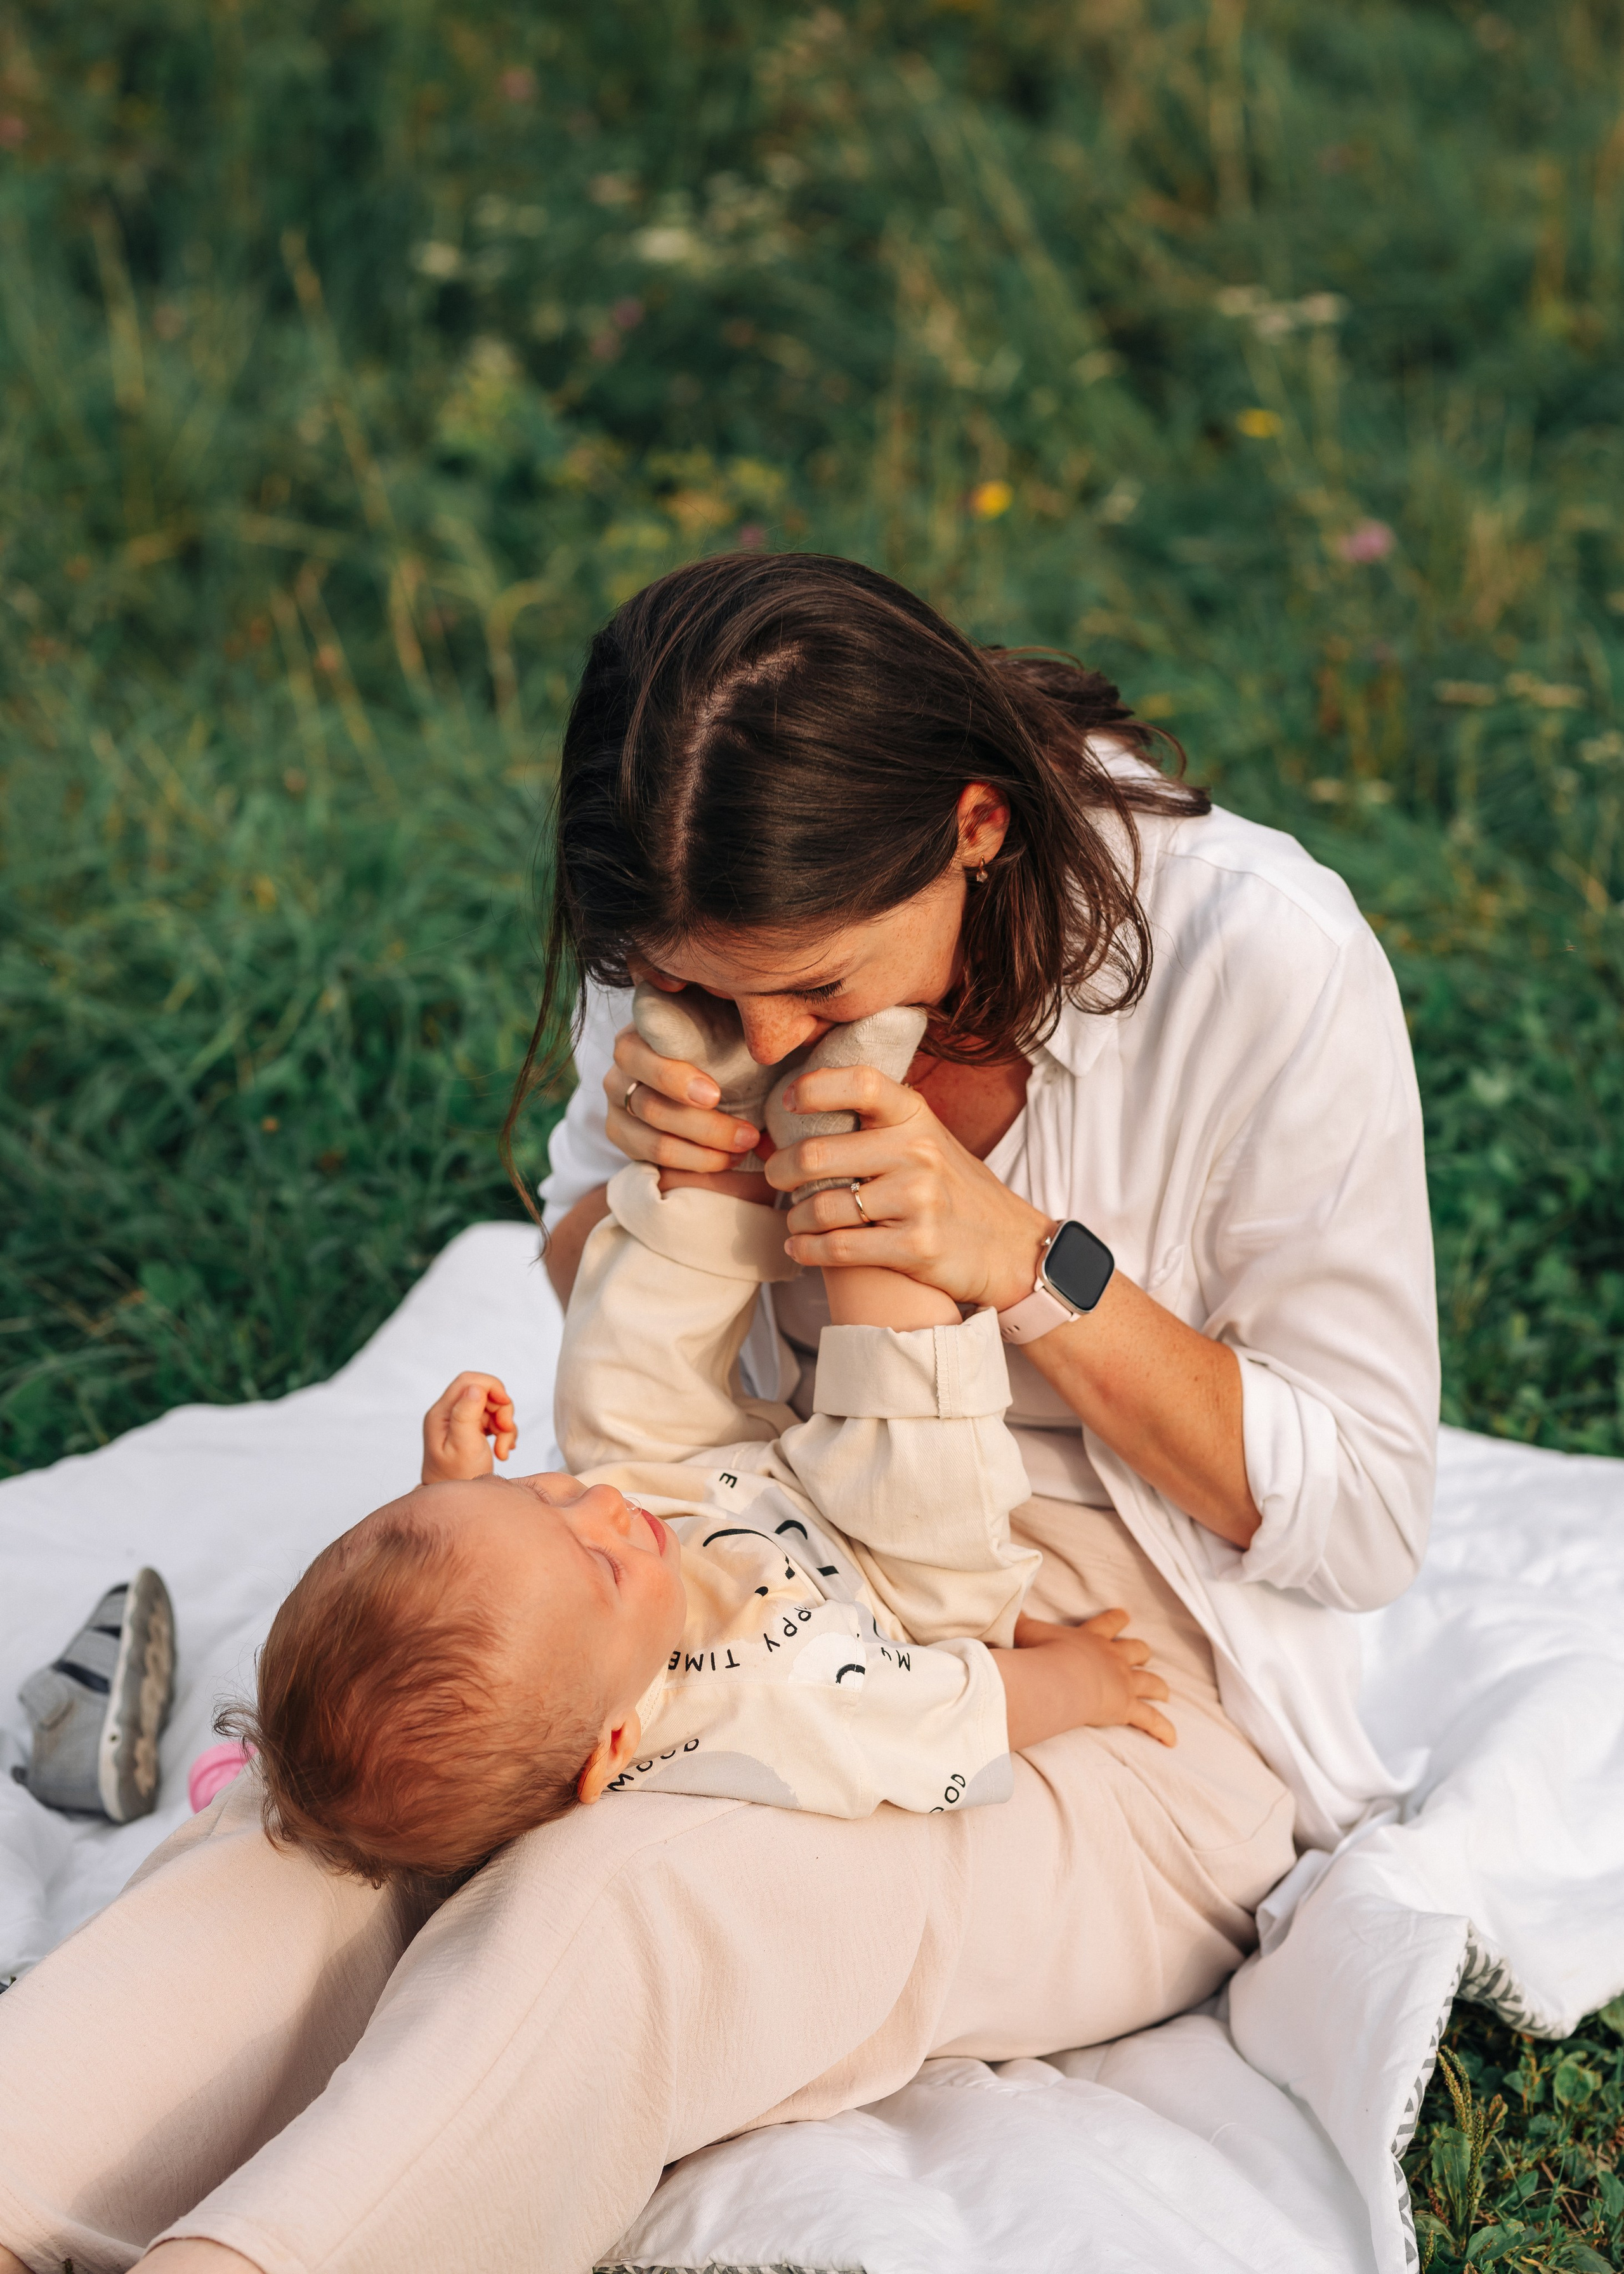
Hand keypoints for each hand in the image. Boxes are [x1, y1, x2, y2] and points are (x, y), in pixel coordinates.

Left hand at [422, 1372, 516, 1482]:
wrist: (458, 1505)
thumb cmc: (457, 1478)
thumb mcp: (463, 1446)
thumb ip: (466, 1414)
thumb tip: (475, 1387)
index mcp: (441, 1414)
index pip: (468, 1381)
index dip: (492, 1387)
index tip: (505, 1405)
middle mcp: (449, 1414)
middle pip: (484, 1392)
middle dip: (502, 1411)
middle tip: (504, 1435)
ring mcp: (460, 1422)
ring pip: (493, 1407)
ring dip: (505, 1426)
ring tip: (502, 1450)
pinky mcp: (471, 1430)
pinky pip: (494, 1420)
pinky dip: (504, 1433)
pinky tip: (502, 1451)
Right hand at [605, 1017, 765, 1175]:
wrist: (697, 1074)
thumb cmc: (713, 1044)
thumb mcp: (716, 1027)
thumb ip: (723, 1025)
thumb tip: (756, 1036)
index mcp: (635, 1038)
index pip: (639, 1058)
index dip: (674, 1079)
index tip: (715, 1095)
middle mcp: (618, 1074)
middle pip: (652, 1108)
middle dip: (706, 1127)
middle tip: (748, 1136)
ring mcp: (617, 1110)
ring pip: (656, 1143)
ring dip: (705, 1154)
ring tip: (744, 1150)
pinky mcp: (623, 1138)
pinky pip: (655, 1163)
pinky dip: (694, 1167)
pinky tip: (726, 1161)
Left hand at [764, 1065, 1050, 1309]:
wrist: (1010, 1247)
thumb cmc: (954, 1190)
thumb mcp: (928, 1139)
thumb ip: (880, 1123)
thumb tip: (803, 1106)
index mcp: (916, 1117)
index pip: (860, 1083)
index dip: (815, 1088)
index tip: (788, 1103)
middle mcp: (918, 1152)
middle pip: (819, 1155)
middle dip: (782, 1170)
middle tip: (776, 1177)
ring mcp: (918, 1201)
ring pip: (823, 1208)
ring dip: (795, 1218)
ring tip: (795, 1220)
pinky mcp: (915, 1247)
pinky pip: (839, 1247)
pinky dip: (808, 1250)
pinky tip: (800, 1248)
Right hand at [994, 1609, 1175, 1751]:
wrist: (1057, 1679)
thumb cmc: (1041, 1655)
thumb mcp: (1026, 1631)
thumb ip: (1017, 1621)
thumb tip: (1003, 1608)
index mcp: (1092, 1638)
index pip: (1109, 1623)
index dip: (1117, 1619)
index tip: (1124, 1616)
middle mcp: (1112, 1657)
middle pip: (1137, 1650)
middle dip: (1141, 1652)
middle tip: (1143, 1654)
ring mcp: (1123, 1682)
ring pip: (1151, 1682)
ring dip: (1159, 1687)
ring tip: (1165, 1693)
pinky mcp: (1127, 1707)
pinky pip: (1151, 1720)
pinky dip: (1163, 1730)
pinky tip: (1172, 1740)